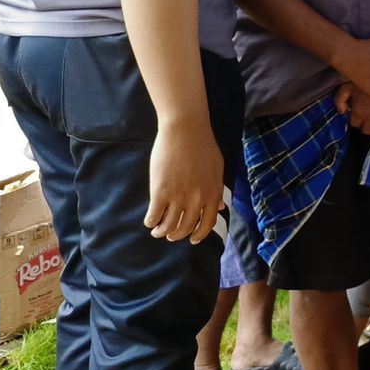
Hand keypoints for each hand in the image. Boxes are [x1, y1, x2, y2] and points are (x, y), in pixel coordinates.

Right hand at [145, 120, 223, 242]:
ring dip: (161, 232)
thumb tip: (221, 206)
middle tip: (170, 235)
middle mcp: (197, 199)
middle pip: (186, 228)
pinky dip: (151, 222)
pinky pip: (154, 216)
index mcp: (212, 194)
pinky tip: (149, 221)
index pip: (207, 224)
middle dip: (177, 235)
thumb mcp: (217, 169)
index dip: (199, 235)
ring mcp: (179, 197)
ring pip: (169, 226)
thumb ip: (217, 190)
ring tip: (157, 230)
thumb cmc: (202, 146)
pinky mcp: (161, 192)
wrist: (186, 130)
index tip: (192, 239)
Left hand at [336, 82, 369, 135]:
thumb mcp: (345, 87)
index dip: (354, 121)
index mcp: (360, 112)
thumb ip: (339, 101)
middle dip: (365, 127)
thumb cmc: (361, 78)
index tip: (355, 116)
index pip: (355, 125)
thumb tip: (342, 112)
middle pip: (368, 131)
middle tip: (365, 119)